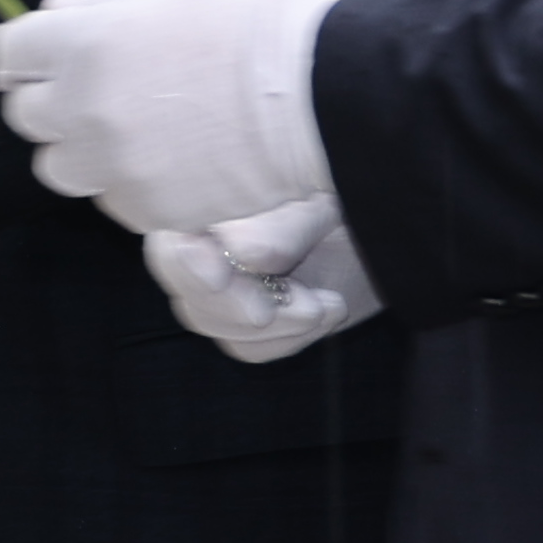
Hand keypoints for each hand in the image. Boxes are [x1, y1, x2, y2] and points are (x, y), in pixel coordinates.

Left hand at [0, 0, 333, 232]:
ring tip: (129, 130)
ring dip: (79, 148)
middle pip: (24, 116)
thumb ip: (99, 13)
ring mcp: (112, 167)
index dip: (19, 55)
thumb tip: (54, 11)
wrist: (311, 97)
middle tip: (90, 90)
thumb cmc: (246, 31)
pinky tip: (168, 159)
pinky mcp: (143, 210)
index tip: (31, 59)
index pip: (7, 54)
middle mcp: (83, 110)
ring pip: (59, 168)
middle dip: (48, 101)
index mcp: (83, 45)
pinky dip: (125, 182)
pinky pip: (110, 199)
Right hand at [145, 193, 377, 364]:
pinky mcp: (242, 326)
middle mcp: (199, 249)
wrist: (373, 227)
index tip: (219, 272)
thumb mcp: (321, 199)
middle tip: (289, 306)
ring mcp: (217, 292)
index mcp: (204, 205)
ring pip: (217, 326)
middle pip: (189, 295)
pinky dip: (292, 336)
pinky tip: (328, 309)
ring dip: (279, 323)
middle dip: (237, 306)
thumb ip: (282, 224)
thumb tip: (245, 252)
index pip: (169, 245)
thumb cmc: (341, 194)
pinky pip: (251, 347)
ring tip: (328, 303)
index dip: (188, 264)